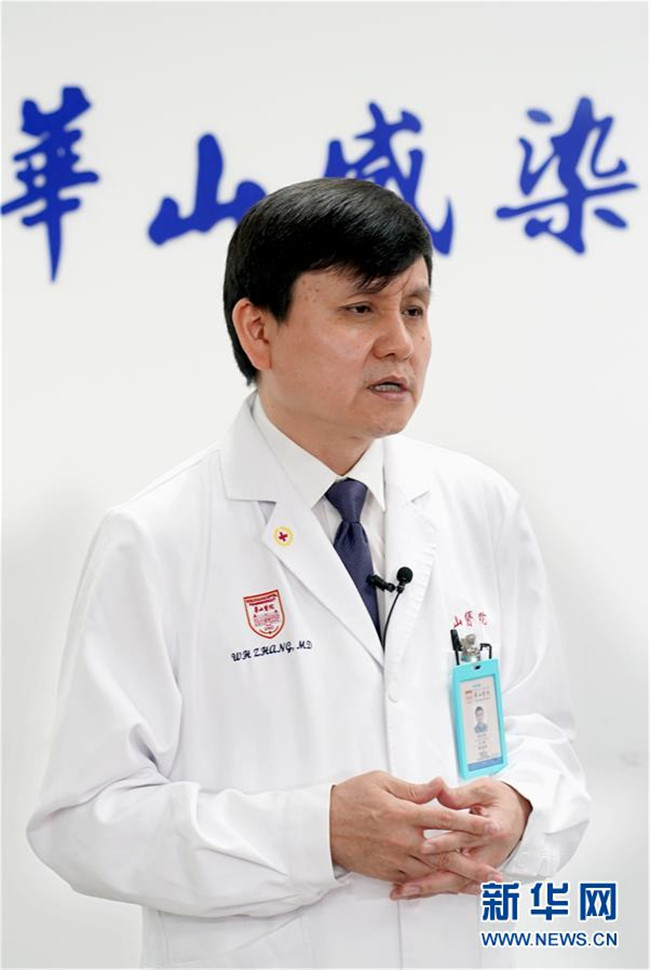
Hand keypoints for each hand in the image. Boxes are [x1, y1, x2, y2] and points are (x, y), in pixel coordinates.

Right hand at [329, 771, 503, 887]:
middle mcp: (403, 839)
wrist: (322, 826)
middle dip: (473, 864)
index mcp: (404, 813)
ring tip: (480, 886)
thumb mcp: (381, 781)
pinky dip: (434, 885)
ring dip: (459, 880)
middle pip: (445, 854)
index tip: (491, 827)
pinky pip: (416, 880)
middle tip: (495, 872)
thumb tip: (440, 785)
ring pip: (434, 872)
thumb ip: (414, 789)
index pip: (445, 818)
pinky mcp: (388, 871)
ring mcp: (396, 859)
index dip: (471, 823)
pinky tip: (448, 888)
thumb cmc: (350, 798)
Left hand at [390, 778, 531, 899]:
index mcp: (492, 830)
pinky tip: (418, 891)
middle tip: (408, 884)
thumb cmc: (502, 800)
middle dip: (431, 880)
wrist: (521, 814)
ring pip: (455, 882)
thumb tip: (440, 790)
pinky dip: (437, 888)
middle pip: (458, 872)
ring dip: (430, 888)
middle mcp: (488, 852)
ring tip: (405, 891)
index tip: (424, 846)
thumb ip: (461, 795)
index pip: (464, 838)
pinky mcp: (477, 870)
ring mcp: (483, 865)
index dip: (444, 843)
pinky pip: (456, 883)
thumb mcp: (484, 789)